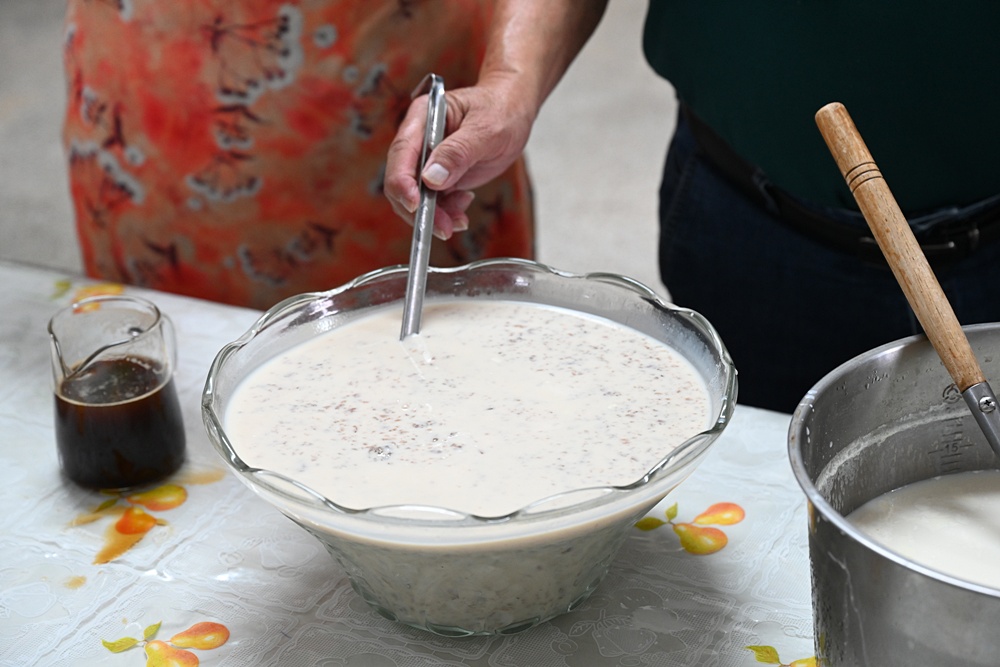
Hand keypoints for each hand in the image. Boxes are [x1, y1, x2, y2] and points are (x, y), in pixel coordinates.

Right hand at [385, 75, 534, 239]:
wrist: (513, 112)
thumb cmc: (501, 110)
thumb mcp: (486, 129)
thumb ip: (459, 152)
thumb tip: (430, 178)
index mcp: (423, 117)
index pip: (402, 152)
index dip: (402, 182)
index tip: (414, 205)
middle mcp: (419, 140)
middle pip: (402, 180)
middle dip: (419, 208)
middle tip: (443, 227)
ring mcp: (427, 161)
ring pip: (416, 197)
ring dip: (434, 216)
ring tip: (460, 220)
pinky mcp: (439, 177)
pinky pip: (433, 203)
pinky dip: (446, 213)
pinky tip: (463, 207)